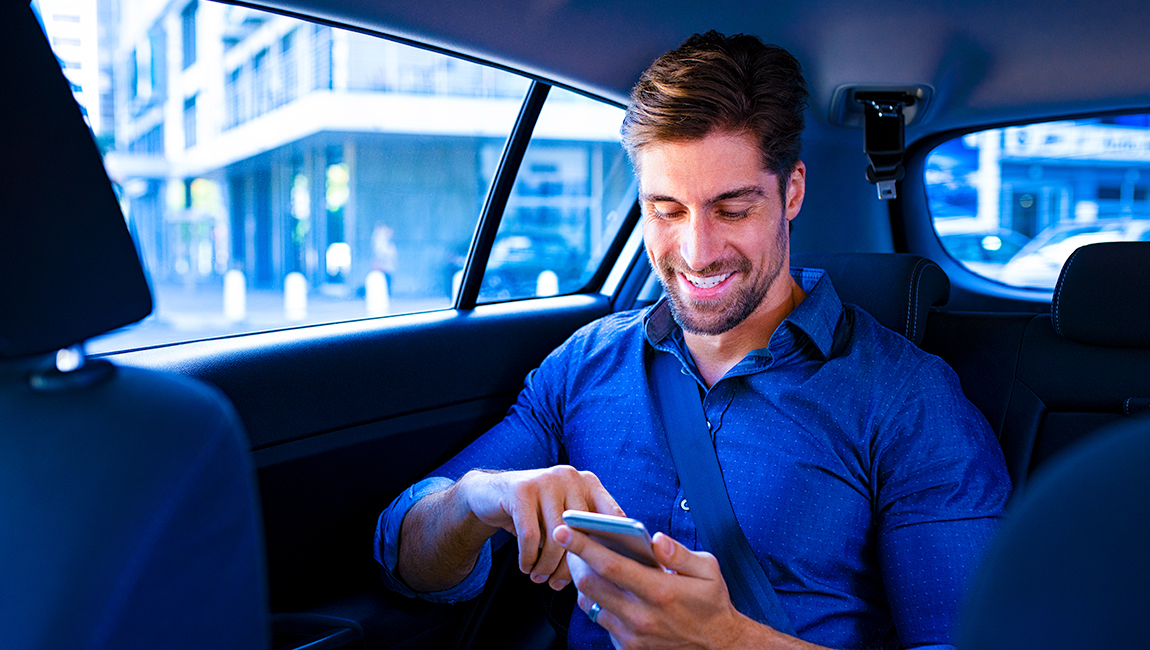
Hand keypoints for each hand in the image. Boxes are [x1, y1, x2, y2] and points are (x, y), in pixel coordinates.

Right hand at [458, 466, 622, 589]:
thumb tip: (599, 571)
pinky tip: (526, 567)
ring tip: (539, 578)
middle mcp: (571, 477)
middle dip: (570, 565)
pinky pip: (530, 536)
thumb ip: (582, 534)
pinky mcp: (522, 490)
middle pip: (581, 531)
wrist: (491, 493)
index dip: (613, 545)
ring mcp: (546, 480)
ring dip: (547, 565)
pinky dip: (528, 558)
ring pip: (555, 536)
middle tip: (559, 584)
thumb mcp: (561, 518)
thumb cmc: (535, 514)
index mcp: (589, 483)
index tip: (605, 571)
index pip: (613, 515)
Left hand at [554, 525, 766, 649]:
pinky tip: (605, 588)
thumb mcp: (707, 570)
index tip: (565, 529)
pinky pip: (601, 620)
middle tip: (569, 540)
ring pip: (590, 603)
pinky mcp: (628, 647)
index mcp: (659, 591)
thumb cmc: (712, 603)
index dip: (583, 545)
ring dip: (584, 581)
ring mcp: (632, 635)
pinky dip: (598, 602)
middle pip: (590, 584)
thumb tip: (656, 539)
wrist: (718, 646)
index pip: (610, 564)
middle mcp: (641, 616)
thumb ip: (679, 553)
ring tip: (585, 561)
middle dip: (574, 559)